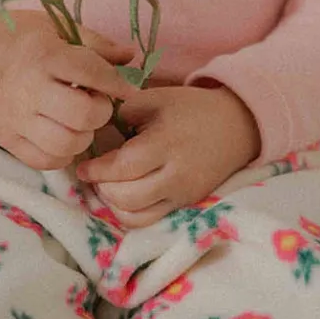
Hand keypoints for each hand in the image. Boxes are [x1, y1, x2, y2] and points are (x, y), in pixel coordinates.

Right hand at [0, 10, 135, 170]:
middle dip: (101, 111)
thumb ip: (95, 43)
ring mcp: (15, 118)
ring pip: (66, 144)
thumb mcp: (56, 26)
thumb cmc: (21, 36)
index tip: (129, 88)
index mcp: (43, 56)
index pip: (91, 73)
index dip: (117, 84)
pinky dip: (63, 153)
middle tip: (98, 102)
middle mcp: (28, 90)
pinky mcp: (7, 139)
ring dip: (84, 135)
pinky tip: (64, 134)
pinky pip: (45, 161)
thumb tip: (130, 57)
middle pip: (82, 115)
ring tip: (81, 120)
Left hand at [75, 84, 260, 228]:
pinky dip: (130, 213)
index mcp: (166, 143)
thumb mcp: (157, 98)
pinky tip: (124, 197)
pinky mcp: (186, 205)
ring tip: (108, 186)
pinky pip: (149, 220)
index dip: (97, 170)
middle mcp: (175, 175)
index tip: (83, 166)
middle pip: (126, 196)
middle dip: (102, 187)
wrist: (237, 127)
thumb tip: (100, 131)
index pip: (123, 167)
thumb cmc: (192, 109)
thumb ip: (124, 112)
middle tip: (94, 174)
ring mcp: (182, 195)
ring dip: (113, 204)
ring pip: (135, 216)